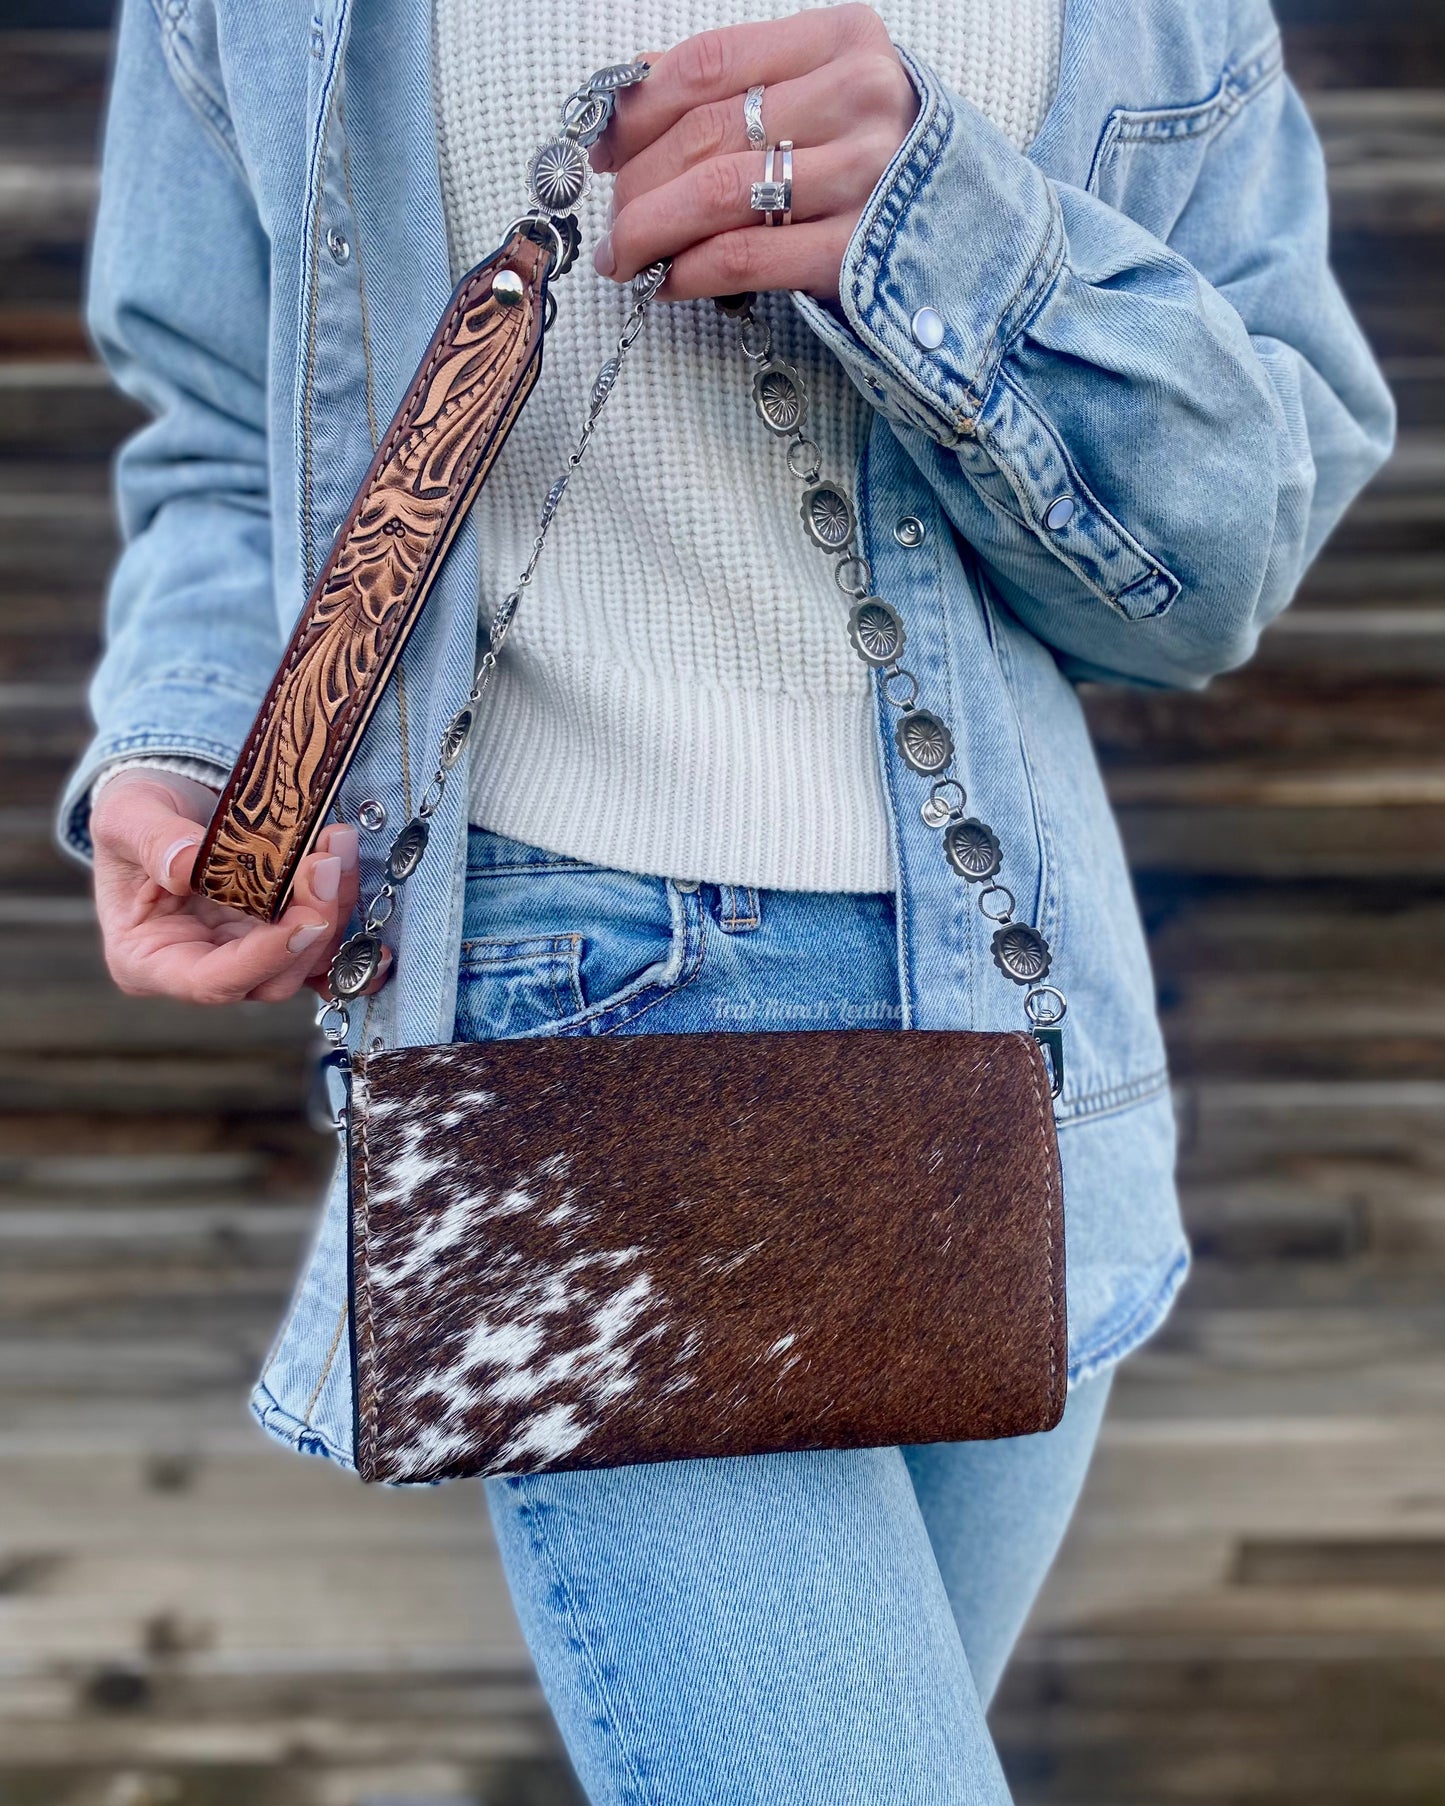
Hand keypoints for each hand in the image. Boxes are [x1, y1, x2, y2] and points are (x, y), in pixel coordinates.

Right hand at [91, 769, 373, 1005]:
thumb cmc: (135, 816)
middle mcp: (202, 969)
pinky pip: (322, 951)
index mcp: (148, 961)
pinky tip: (374, 910)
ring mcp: (246, 957)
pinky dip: (350, 933)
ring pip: (306, 961)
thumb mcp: (127, 816)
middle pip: (272, 978)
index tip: (305, 921)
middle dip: (311, 925)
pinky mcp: (279, 938)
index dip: (264, 959)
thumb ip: (152, 841)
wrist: (166, 804)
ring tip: (338, 846)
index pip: (212, 982)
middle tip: (327, 864)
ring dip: (333, 909)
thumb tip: (187, 865)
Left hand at [592, 5, 918, 304]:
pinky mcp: (855, 252)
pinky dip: (688, 271)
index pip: (709, 63)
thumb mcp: (828, 99)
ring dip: (650, 229)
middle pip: (706, 132)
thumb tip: (630, 102)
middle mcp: (859, 99)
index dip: (638, 108)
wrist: (980, 235)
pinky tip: (664, 281)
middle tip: (612, 217)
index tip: (601, 147)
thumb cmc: (885, 164)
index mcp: (844, 40)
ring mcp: (863, 177)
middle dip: (637, 181)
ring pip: (715, 194)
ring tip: (624, 256)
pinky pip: (743, 257)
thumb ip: (746, 89)